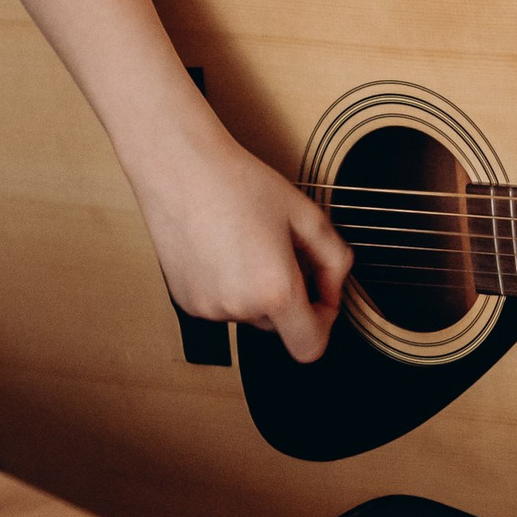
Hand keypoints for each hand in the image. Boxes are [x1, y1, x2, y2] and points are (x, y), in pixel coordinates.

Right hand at [131, 138, 350, 365]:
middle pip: (280, 325)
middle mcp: (238, 308)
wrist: (181, 169)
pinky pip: (222, 304)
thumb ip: (335, 259)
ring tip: (247, 243)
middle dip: (289, 295)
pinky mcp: (185, 301)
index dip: (324, 323)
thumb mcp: (307, 215)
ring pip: (250, 313)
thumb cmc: (241, 184)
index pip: (310, 347)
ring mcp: (207, 308)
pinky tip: (223, 249)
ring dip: (257, 289)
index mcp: (274, 290)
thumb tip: (334, 289)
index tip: (321, 295)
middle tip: (281, 248)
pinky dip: (230, 286)